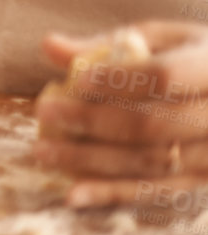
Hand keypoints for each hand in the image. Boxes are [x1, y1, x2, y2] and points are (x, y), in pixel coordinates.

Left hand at [35, 22, 207, 210]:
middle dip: (93, 120)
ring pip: (151, 163)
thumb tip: (48, 45)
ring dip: (92, 160)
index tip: (76, 80)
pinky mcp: (204, 183)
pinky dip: (112, 194)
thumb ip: (107, 43)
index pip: (166, 76)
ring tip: (43, 152)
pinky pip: (156, 192)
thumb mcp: (160, 40)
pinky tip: (72, 193)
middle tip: (44, 112)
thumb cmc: (189, 58)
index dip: (120, 80)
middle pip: (153, 124)